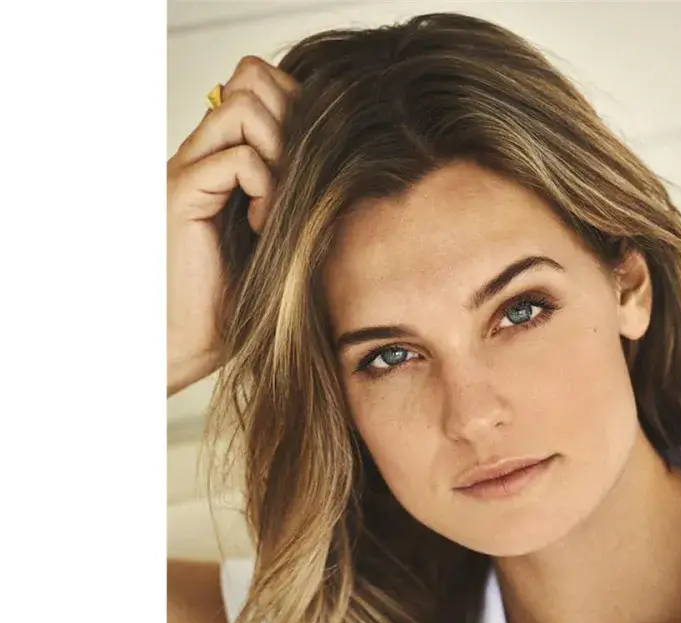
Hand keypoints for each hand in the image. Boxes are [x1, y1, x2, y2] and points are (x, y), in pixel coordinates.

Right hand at [166, 56, 298, 396]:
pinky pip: (238, 158)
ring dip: (280, 152)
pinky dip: (265, 189)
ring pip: (245, 106)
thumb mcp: (285, 241)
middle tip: (298, 181)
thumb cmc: (238, 303)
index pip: (261, 86)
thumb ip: (301, 199)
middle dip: (292, 123)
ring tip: (279, 205)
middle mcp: (203, 153)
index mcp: (225, 158)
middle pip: (252, 79)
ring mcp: (190, 169)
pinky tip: (262, 228)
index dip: (297, 112)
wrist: (191, 341)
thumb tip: (353, 170)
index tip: (313, 169)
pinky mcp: (182, 193)